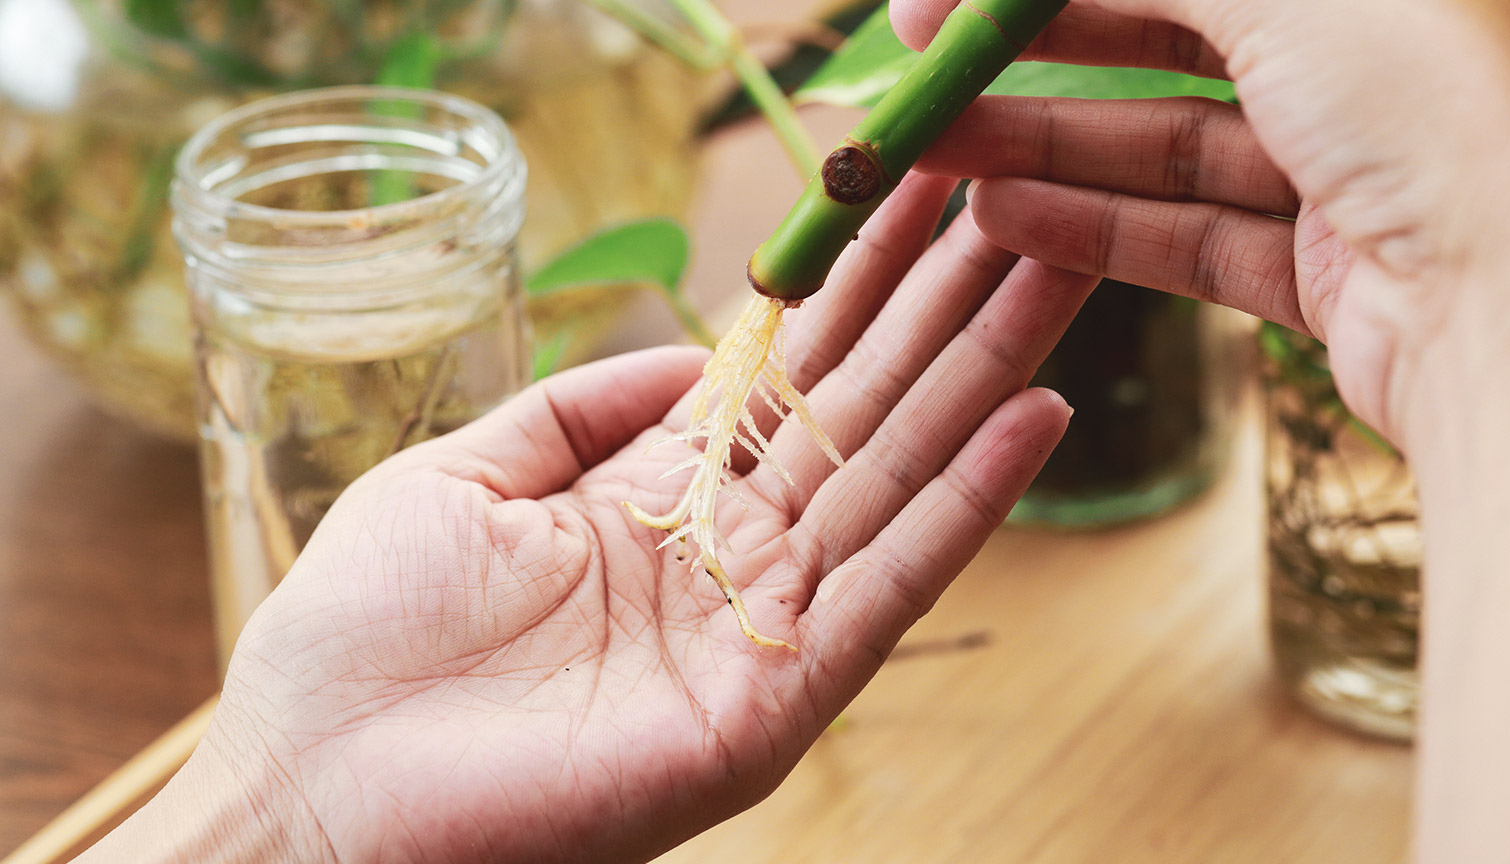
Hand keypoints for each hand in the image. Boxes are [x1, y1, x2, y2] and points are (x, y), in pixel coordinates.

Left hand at [87, 177, 1096, 862]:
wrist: (319, 788)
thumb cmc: (366, 635)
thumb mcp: (467, 474)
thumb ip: (580, 407)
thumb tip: (697, 344)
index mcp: (656, 498)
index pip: (785, 374)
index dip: (853, 282)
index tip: (919, 190)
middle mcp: (727, 555)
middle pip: (862, 411)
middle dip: (943, 305)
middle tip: (1030, 203)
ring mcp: (760, 626)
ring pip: (897, 479)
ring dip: (983, 376)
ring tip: (1060, 273)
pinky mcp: (776, 699)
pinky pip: (888, 588)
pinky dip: (965, 504)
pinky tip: (1032, 415)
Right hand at [894, 0, 1509, 447]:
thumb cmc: (1427, 102)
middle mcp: (1367, 56)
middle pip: (1170, 35)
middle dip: (1035, 50)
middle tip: (925, 65)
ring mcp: (1348, 166)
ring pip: (1166, 145)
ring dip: (1046, 143)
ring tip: (938, 151)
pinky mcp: (1326, 268)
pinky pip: (1189, 234)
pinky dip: (1095, 226)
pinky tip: (1001, 216)